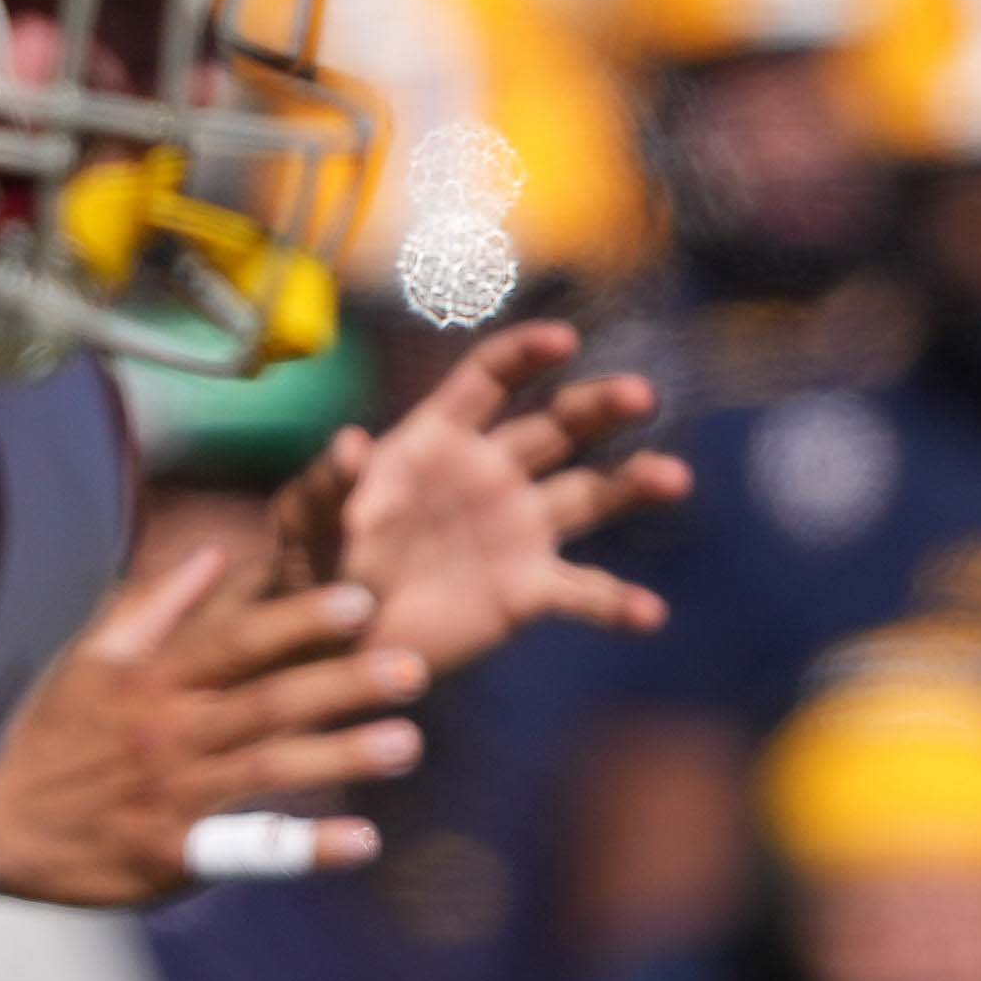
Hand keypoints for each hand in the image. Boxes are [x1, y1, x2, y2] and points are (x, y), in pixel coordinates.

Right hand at [0, 529, 423, 902]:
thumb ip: (159, 607)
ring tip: (409, 744)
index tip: (360, 601)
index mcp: (152, 679)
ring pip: (268, 768)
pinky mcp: (170, 852)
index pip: (236, 641)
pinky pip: (247, 849)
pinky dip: (304, 847)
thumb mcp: (93, 659)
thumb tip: (214, 553)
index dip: (299, 620)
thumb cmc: (48, 736)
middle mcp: (167, 730)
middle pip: (268, 700)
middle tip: (416, 668)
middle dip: (344, 682)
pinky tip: (362, 841)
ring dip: (341, 756)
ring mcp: (171, 792)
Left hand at [267, 320, 682, 683]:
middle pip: (556, 428)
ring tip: (673, 479)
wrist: (331, 639)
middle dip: (599, 408)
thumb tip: (349, 442)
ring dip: (633, 485)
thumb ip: (329, 481)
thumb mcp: (306, 518)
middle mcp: (490, 475)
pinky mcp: (526, 592)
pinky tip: (649, 615)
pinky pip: (582, 593)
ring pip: (588, 497)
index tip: (564, 342)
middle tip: (641, 395)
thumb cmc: (310, 563)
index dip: (525, 356)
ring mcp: (516, 532)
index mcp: (436, 439)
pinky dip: (617, 605)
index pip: (489, 381)